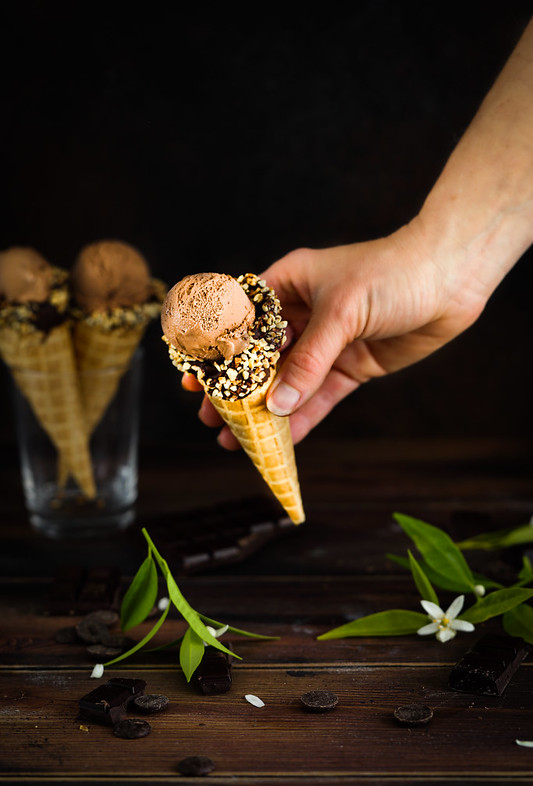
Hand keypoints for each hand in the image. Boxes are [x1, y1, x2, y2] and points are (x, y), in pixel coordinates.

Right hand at [183, 219, 486, 445]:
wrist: (452, 278)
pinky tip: (283, 440)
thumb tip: (277, 405)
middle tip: (213, 418)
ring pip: (288, 382)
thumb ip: (309, 361)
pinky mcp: (351, 366)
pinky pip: (320, 396)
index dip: (216, 351)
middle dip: (236, 390)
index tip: (196, 378)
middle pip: (260, 358)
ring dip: (266, 412)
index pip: (242, 320)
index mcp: (289, 283)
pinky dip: (303, 418)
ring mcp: (327, 343)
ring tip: (240, 440)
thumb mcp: (343, 311)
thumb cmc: (393, 272)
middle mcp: (303, 314)